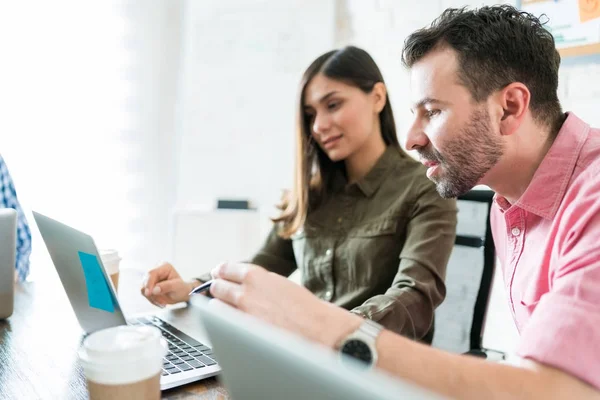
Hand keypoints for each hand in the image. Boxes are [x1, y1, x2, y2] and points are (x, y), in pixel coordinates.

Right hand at [141, 262, 197, 306]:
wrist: (180, 294)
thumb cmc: (181, 288)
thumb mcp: (177, 287)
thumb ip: (167, 286)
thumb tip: (154, 290)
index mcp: (164, 266)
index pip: (152, 273)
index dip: (148, 283)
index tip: (148, 294)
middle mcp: (156, 270)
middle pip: (145, 281)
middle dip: (151, 293)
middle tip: (161, 302)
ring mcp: (150, 278)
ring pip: (143, 288)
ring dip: (152, 298)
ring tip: (163, 302)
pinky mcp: (147, 285)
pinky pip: (144, 294)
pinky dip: (152, 300)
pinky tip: (160, 302)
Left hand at [209, 262, 361, 347]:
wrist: (319, 330)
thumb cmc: (307, 309)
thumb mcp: (283, 285)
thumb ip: (262, 283)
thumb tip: (247, 284)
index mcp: (257, 276)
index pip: (226, 269)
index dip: (221, 272)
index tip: (219, 274)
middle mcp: (245, 291)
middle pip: (216, 286)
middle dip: (218, 289)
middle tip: (220, 291)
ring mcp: (241, 314)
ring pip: (215, 306)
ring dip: (218, 307)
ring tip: (224, 311)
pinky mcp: (242, 333)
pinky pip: (221, 327)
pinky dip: (223, 326)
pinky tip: (229, 327)